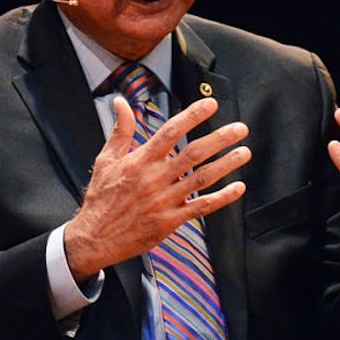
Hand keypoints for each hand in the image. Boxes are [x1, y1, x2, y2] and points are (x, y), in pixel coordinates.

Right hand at [64, 96, 250, 281]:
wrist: (95, 237)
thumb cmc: (101, 196)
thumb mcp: (106, 159)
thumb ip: (120, 130)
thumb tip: (121, 101)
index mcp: (140, 160)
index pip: (170, 132)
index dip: (192, 116)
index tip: (211, 105)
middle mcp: (155, 178)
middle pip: (193, 153)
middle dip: (219, 139)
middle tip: (240, 128)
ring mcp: (164, 200)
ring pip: (202, 179)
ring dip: (226, 164)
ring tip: (244, 152)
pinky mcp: (170, 221)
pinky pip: (201, 207)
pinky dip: (222, 198)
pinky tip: (238, 188)